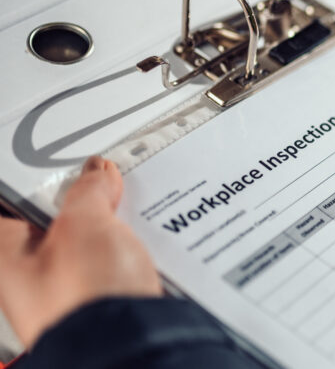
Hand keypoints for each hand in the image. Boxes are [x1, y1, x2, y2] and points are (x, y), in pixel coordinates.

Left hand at [0, 156, 161, 347]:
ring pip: (94, 238)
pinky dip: (137, 248)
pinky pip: (120, 260)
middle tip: (103, 185)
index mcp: (5, 253)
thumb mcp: (84, 223)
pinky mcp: (107, 298)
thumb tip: (95, 173)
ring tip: (131, 217)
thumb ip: (87, 189)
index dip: (35, 177)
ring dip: (117, 225)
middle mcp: (33, 274)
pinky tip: (149, 242)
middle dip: (85, 198)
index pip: (12, 201)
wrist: (133, 344)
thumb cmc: (84, 301)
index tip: (60, 160)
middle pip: (57, 217)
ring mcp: (72, 287)